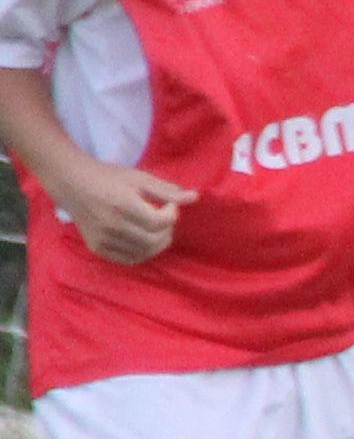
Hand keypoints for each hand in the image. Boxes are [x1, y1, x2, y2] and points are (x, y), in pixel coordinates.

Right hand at [49, 152, 187, 266]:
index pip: (161, 222)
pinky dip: (142, 252)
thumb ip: (167, 190)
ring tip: (155, 227)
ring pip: (144, 252)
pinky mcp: (97, 248)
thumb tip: (195, 197)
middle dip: (168, 231)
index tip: (169, 204)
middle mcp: (112, 226)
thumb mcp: (140, 178)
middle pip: (155, 241)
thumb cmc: (109, 178)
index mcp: (123, 206)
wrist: (72, 184)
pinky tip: (144, 239)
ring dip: (158, 242)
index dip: (172, 213)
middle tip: (164, 218)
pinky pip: (128, 259)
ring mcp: (103, 239)